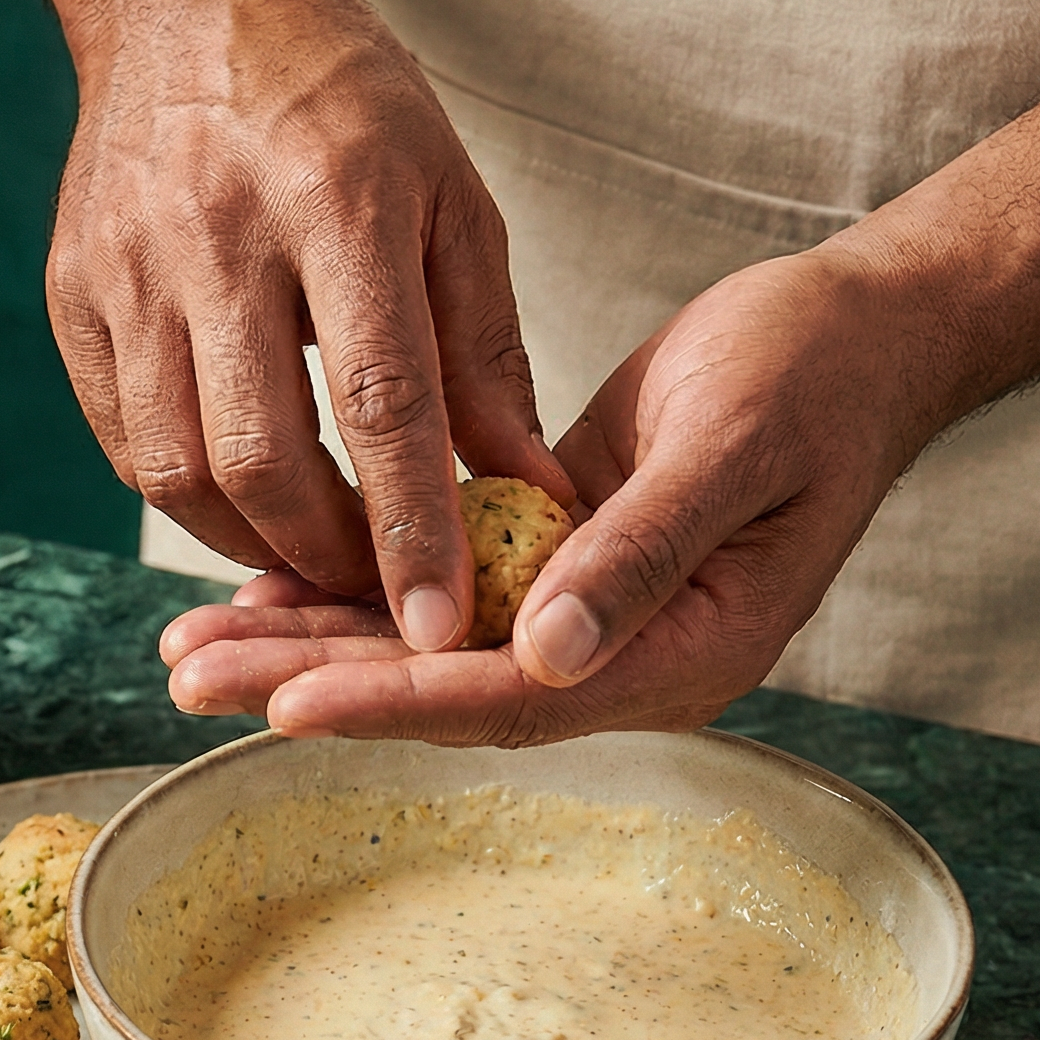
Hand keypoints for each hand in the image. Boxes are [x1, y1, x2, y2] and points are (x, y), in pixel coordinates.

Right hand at [49, 0, 570, 649]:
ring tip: (312, 549)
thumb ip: (486, 351)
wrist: (186, 0)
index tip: (445, 622)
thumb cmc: (342, 104)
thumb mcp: (450, 200)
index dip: (413, 526)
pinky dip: (188, 494)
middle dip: (326, 554)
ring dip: (251, 540)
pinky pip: (125, 441)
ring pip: (176, 468)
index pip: (382, 400)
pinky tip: (239, 492)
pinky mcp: (74, 298)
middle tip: (377, 588)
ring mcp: (127, 270)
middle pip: (261, 457)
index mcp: (337, 199)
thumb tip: (526, 488)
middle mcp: (218, 238)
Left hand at [160, 246, 933, 743]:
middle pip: (436, 690)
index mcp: (675, 656)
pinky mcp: (544, 564)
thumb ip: (642, 553)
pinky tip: (264, 588)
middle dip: (308, 681)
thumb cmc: (816, 381)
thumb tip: (548, 654)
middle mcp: (611, 657)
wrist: (850, 338)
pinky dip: (349, 589)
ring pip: (418, 645)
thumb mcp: (736, 451)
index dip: (392, 701)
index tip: (285, 701)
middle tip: (188, 673)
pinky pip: (431, 591)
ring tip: (193, 642)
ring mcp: (575, 616)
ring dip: (306, 643)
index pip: (507, 700)